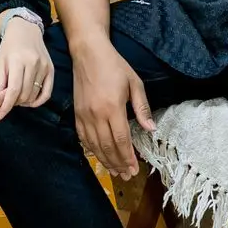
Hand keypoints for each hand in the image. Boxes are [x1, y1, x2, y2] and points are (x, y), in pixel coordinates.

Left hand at [0, 19, 53, 121]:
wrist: (25, 29)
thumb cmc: (9, 46)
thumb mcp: (0, 62)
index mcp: (18, 61)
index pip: (13, 90)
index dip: (6, 106)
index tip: (0, 115)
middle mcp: (33, 64)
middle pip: (24, 95)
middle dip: (14, 103)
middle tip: (7, 101)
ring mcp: (44, 67)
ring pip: (34, 95)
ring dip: (24, 102)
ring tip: (16, 98)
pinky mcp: (51, 69)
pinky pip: (47, 92)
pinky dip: (39, 101)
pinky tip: (30, 102)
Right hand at [71, 37, 153, 179]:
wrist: (88, 52)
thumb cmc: (114, 65)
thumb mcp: (134, 83)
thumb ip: (142, 107)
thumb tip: (151, 129)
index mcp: (112, 108)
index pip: (121, 140)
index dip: (128, 157)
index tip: (135, 169)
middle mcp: (96, 115)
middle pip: (108, 147)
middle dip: (118, 164)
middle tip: (127, 175)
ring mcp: (84, 115)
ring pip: (95, 146)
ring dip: (106, 161)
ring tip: (116, 171)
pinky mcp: (76, 114)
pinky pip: (83, 138)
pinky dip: (92, 150)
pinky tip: (100, 156)